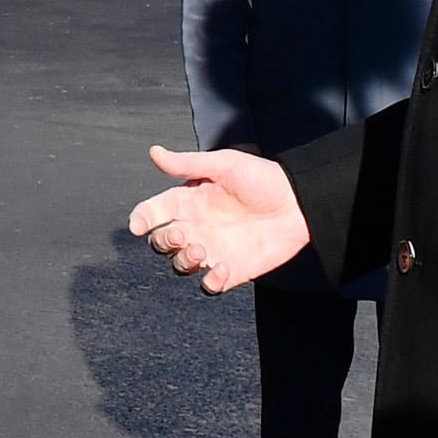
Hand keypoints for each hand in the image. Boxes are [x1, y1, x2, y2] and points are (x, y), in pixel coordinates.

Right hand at [126, 146, 309, 293]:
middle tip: (181, 235)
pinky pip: (209, 285)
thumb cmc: (261, 178)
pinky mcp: (232, 269)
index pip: (153, 213)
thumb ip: (187, 164)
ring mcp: (212, 250)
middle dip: (162, 242)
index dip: (140, 219)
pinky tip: (222, 269)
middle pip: (161, 243)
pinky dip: (210, 282)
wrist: (299, 203)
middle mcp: (195, 227)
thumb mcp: (223, 164)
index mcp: (187, 202)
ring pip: (180, 266)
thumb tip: (154, 152)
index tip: (139, 225)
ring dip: (182, 261)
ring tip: (201, 250)